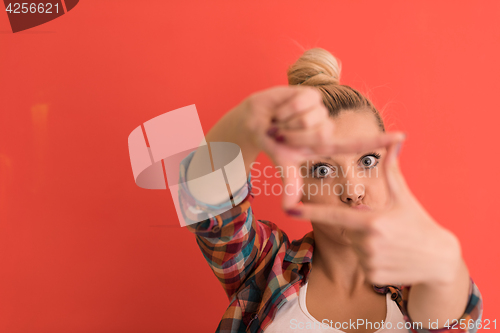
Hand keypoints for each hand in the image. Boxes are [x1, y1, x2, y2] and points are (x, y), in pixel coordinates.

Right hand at [240, 85, 405, 208]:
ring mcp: (320, 109)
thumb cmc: (272, 144)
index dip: (378, 141)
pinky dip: (284, 110)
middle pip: (321, 134)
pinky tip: (281, 110)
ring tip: (281, 122)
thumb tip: (289, 209)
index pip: (355, 144)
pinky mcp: (311, 94)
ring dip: (287, 123)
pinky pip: (300, 103)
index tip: (402, 136)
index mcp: (324, 144)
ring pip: (309, 119)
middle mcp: (326, 126)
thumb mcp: (283, 164)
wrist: (255, 122)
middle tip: (282, 135)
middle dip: (295, 136)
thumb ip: (290, 183)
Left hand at [284, 137, 462, 286]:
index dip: (310, 212)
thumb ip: (392, 171)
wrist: (439, 260)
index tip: (289, 208)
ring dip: (367, 246)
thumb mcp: (405, 198)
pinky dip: (373, 261)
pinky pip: (363, 265)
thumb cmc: (420, 224)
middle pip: (349, 232)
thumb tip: (395, 141)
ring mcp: (370, 262)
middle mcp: (368, 243)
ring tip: (392, 245)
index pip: (334, 216)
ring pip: (356, 249)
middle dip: (362, 229)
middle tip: (387, 230)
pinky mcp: (373, 277)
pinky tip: (392, 259)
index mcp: (372, 222)